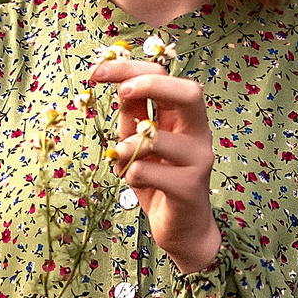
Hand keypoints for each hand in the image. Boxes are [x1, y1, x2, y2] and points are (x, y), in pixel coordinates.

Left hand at [86, 53, 219, 273]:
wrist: (182, 228)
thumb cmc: (158, 180)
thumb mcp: (139, 143)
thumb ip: (133, 116)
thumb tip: (118, 84)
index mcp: (185, 116)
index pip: (166, 76)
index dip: (132, 68)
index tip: (98, 72)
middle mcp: (199, 133)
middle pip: (189, 92)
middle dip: (149, 84)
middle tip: (120, 93)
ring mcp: (198, 160)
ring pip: (157, 138)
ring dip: (127, 146)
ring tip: (121, 159)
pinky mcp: (190, 188)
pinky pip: (148, 172)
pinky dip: (131, 174)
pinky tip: (134, 181)